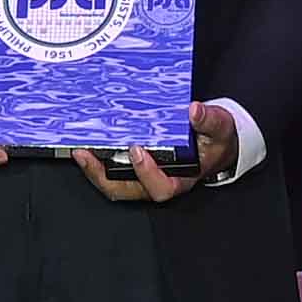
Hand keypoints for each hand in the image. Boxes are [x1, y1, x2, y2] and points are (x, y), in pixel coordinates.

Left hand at [77, 103, 240, 203]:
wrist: (214, 142)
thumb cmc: (215, 139)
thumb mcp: (220, 127)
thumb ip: (210, 120)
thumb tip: (194, 110)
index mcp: (181, 178)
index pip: (161, 187)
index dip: (147, 173)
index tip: (138, 151)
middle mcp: (159, 182)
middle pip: (128, 191)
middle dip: (104, 177)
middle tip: (87, 155)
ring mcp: (144, 177)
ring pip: (116, 185)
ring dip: (95, 171)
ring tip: (80, 152)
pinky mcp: (135, 168)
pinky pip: (113, 172)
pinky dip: (98, 162)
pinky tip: (88, 146)